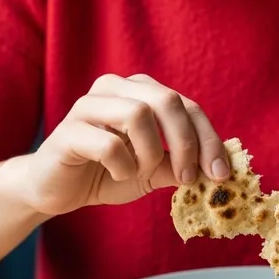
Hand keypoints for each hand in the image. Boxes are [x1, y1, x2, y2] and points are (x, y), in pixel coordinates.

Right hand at [8, 74, 229, 216]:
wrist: (58, 189)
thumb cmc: (107, 172)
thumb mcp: (154, 171)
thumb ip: (181, 165)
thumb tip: (219, 170)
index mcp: (141, 91)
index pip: (188, 106)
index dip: (209, 139)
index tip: (220, 173)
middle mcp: (116, 88)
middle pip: (167, 100)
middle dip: (186, 143)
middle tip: (189, 178)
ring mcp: (89, 105)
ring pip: (137, 114)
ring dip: (150, 153)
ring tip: (142, 172)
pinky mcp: (68, 130)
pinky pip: (108, 143)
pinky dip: (122, 165)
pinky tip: (116, 173)